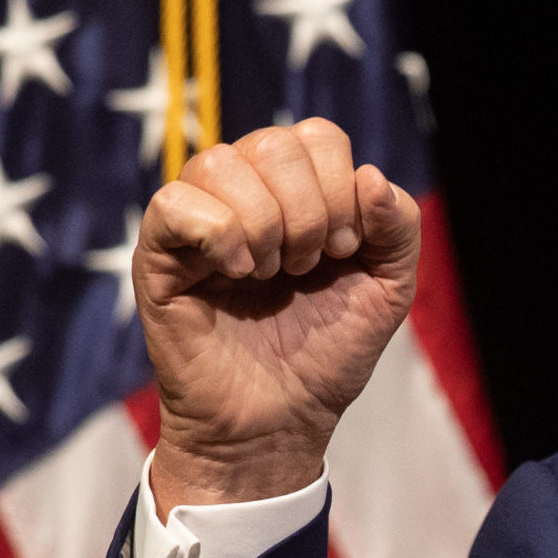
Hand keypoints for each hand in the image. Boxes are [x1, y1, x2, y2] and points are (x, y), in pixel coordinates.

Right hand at [133, 119, 421, 514]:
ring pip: (222, 162)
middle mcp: (244, 194)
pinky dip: (221, 235)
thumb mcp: (387, 289)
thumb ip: (398, 228)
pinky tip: (238, 274)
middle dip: (310, 210)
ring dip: (266, 226)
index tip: (346, 252)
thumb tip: (371, 176)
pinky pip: (175, 202)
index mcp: (296, 192)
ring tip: (271, 275)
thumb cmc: (326, 354)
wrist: (280, 421)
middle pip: (275, 143)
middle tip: (308, 267)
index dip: (343, 189)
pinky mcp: (158, 253)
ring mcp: (198, 220)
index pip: (317, 136)